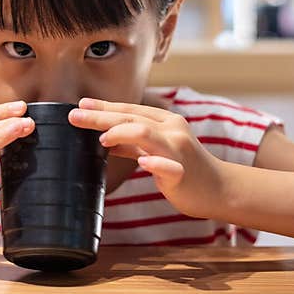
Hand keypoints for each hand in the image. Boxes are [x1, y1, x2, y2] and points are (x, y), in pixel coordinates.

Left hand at [68, 97, 226, 218]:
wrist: (218, 189)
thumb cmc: (185, 169)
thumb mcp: (157, 150)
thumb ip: (133, 144)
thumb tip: (104, 138)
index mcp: (166, 122)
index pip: (130, 110)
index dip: (104, 107)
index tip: (80, 105)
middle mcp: (173, 130)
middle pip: (133, 118)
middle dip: (101, 116)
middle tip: (75, 116)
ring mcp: (178, 150)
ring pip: (146, 134)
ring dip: (121, 133)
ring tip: (101, 138)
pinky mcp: (182, 172)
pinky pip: (167, 166)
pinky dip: (153, 163)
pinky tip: (142, 162)